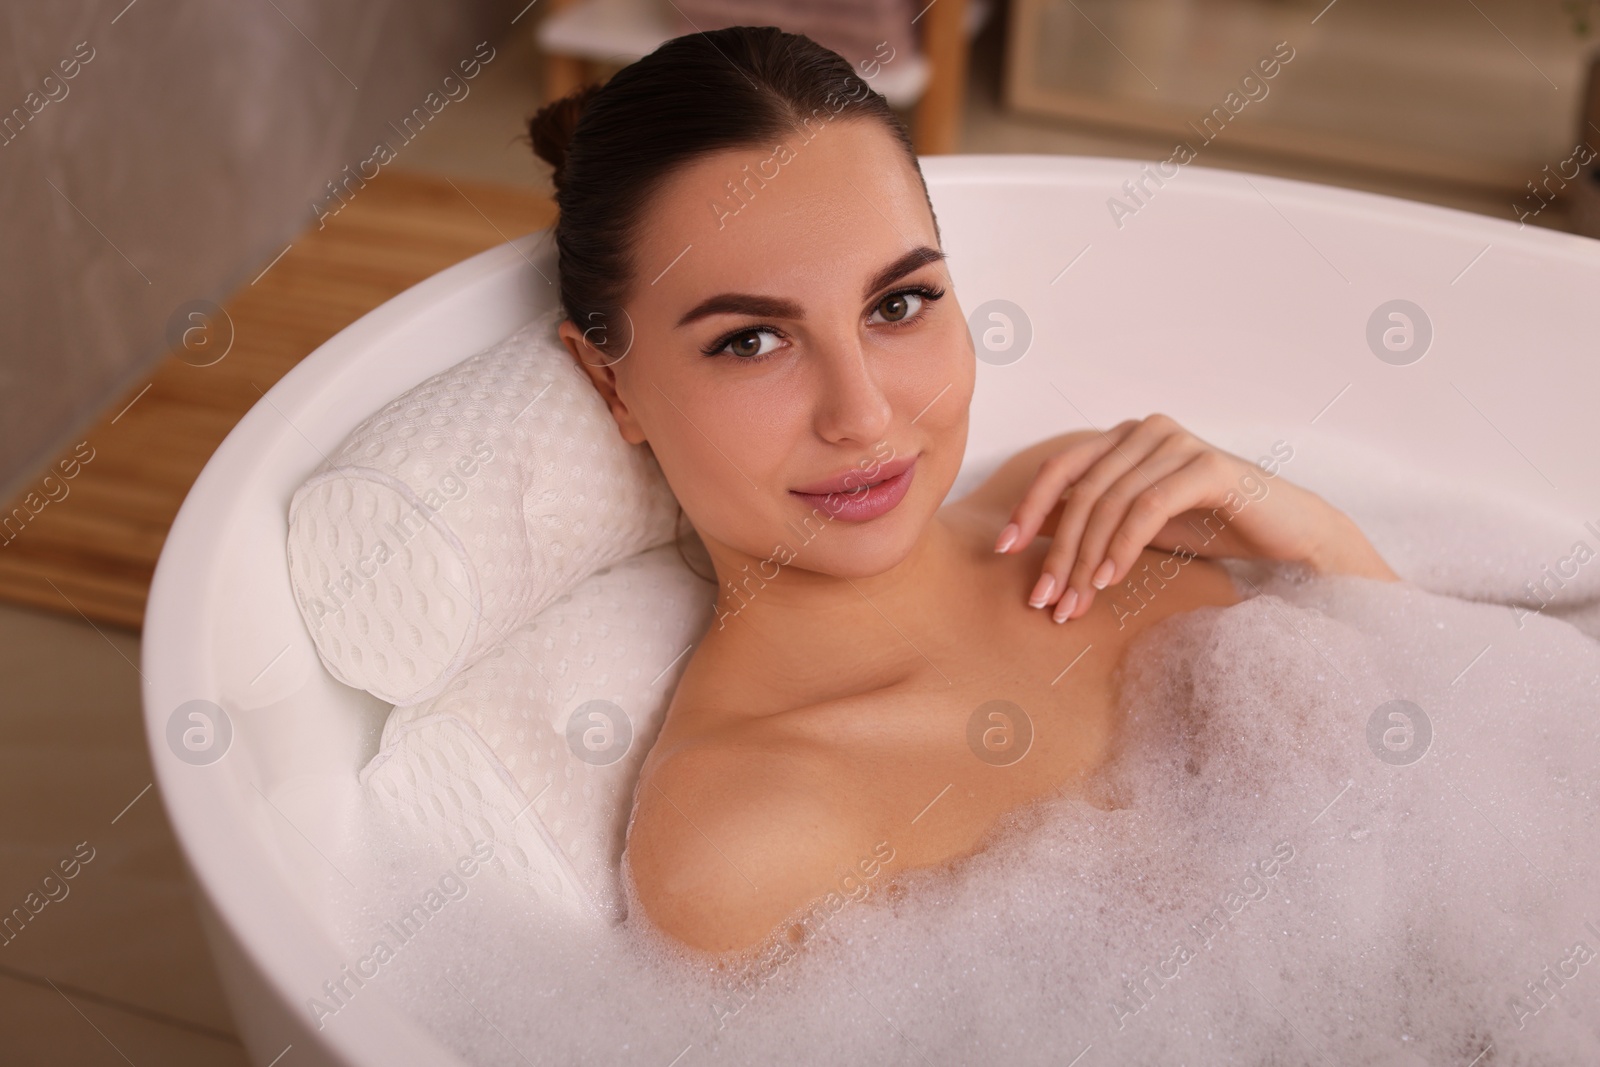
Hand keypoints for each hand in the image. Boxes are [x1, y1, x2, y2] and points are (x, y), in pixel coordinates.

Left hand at [992, 414, 1397, 621]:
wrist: (1285, 534)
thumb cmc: (1209, 527)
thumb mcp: (1137, 524)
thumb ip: (1091, 517)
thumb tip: (1029, 530)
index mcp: (1124, 438)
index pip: (1060, 469)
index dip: (1027, 509)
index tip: (1002, 551)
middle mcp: (1146, 430)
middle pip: (1081, 492)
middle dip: (1057, 551)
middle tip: (1043, 600)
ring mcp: (1177, 442)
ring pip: (1111, 502)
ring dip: (1086, 559)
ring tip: (1074, 604)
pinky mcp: (1206, 465)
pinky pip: (1148, 507)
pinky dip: (1122, 546)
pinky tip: (1108, 579)